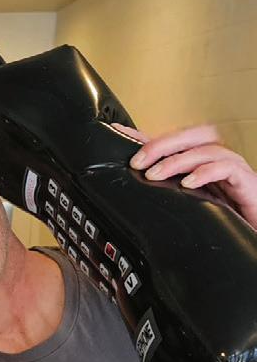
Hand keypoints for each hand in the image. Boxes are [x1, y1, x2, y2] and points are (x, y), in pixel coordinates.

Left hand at [115, 121, 256, 227]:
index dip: (147, 136)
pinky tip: (188, 183)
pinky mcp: (245, 181)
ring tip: (155, 173)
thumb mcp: (187, 202)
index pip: (173, 141)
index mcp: (201, 162)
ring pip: (207, 150)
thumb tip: (135, 187)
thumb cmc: (223, 215)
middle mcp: (217, 159)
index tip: (119, 133)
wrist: (254, 228)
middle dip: (162, 144)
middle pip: (192, 136)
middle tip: (137, 160)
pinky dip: (206, 172)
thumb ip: (165, 190)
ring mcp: (232, 168)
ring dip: (178, 160)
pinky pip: (227, 169)